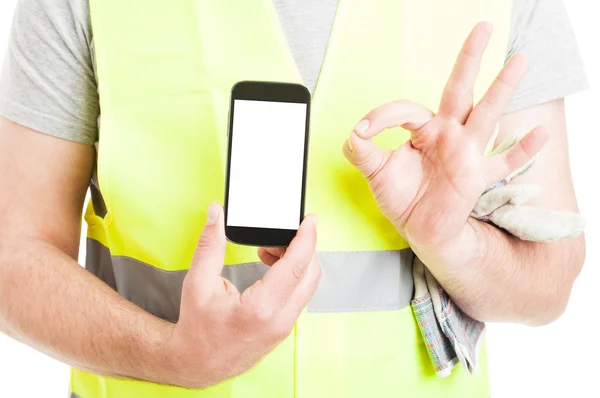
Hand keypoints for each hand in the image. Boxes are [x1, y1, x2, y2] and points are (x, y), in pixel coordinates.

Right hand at [165, 203, 319, 387]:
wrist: (198, 363)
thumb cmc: (197, 327)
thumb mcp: (197, 282)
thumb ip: (209, 245)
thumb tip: (216, 213)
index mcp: (260, 309)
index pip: (297, 266)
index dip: (306, 239)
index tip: (309, 220)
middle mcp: (279, 320)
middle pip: (309, 273)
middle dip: (302, 247)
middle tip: (282, 232)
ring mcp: (284, 326)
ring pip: (307, 285)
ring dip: (298, 261)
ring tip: (269, 249)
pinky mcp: (284, 327)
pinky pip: (299, 295)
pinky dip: (293, 275)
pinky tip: (272, 265)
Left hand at [343, 22, 548, 256]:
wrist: (420, 229)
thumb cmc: (401, 197)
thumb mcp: (375, 172)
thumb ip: (361, 150)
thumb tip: (355, 131)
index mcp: (423, 129)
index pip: (407, 109)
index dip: (383, 115)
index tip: (364, 130)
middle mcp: (448, 134)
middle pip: (460, 90)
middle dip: (469, 59)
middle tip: (483, 28)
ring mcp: (466, 153)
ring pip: (486, 114)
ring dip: (502, 87)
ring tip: (519, 60)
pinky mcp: (476, 177)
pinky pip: (504, 162)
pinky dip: (522, 149)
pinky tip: (541, 133)